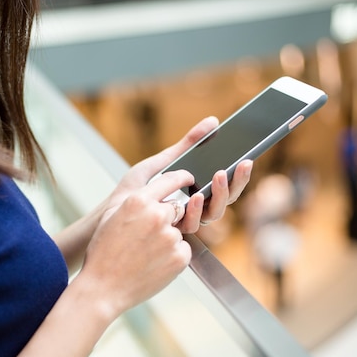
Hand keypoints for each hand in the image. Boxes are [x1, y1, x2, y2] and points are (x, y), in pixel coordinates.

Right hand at [78, 170, 195, 316]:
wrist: (103, 289)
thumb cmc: (103, 253)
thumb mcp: (112, 217)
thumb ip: (137, 201)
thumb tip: (155, 194)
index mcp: (138, 201)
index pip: (171, 180)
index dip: (182, 177)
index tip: (188, 178)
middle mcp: (157, 215)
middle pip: (176, 208)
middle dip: (166, 219)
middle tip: (147, 236)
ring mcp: (170, 237)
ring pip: (178, 231)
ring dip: (167, 240)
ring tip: (144, 255)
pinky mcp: (180, 257)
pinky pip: (183, 250)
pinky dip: (172, 256)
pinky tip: (152, 264)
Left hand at [106, 116, 252, 232]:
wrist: (109, 215)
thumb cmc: (131, 191)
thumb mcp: (160, 162)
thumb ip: (186, 145)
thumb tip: (212, 122)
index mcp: (194, 191)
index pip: (223, 184)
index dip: (238, 175)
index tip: (247, 158)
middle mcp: (194, 209)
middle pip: (226, 199)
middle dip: (237, 182)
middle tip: (243, 163)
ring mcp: (186, 222)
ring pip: (214, 213)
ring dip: (221, 194)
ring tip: (219, 176)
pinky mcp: (175, 234)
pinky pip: (193, 224)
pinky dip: (197, 209)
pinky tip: (195, 195)